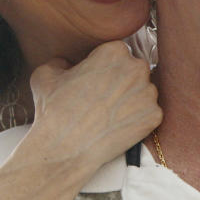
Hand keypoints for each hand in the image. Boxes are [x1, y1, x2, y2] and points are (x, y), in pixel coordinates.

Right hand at [26, 41, 161, 170]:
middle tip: (105, 98)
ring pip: (144, 91)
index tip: (97, 79)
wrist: (65, 148)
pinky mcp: (154, 116)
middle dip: (122, 81)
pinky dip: (137, 119)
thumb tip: (67, 64)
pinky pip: (149, 113)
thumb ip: (61, 62)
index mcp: (114, 51)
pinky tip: (118, 126)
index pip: (117, 53)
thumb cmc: (54, 110)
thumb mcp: (45, 75)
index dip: (106, 67)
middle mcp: (137, 68)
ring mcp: (148, 93)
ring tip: (110, 114)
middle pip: (134, 70)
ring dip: (131, 99)